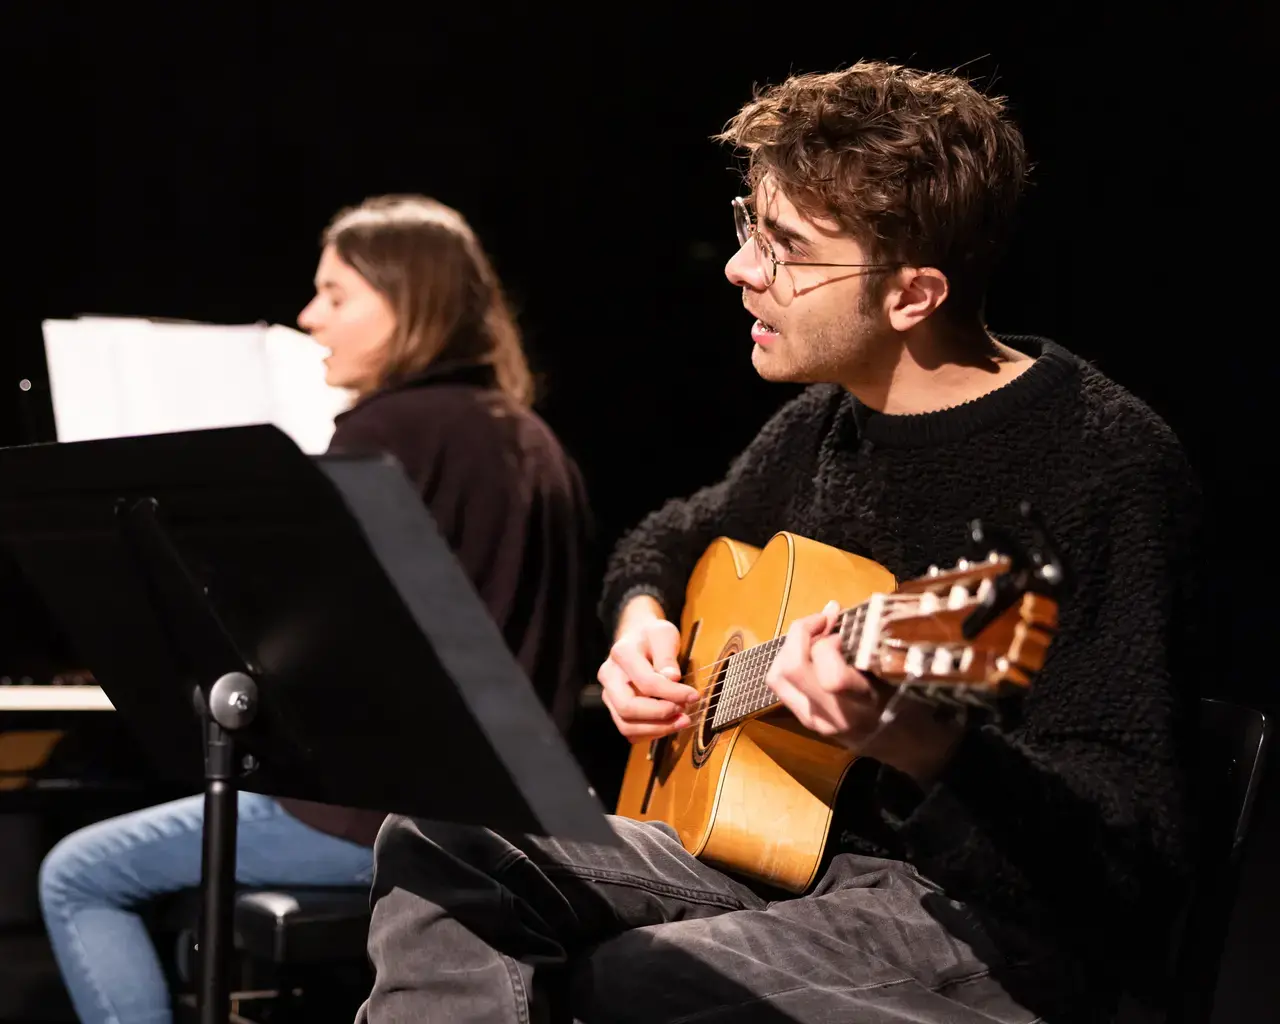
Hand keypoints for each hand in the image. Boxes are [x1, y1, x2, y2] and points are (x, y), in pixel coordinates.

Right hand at [597, 600, 698, 740]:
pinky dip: (651, 733)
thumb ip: (667, 655)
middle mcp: (609, 676)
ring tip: (681, 721)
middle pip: (628, 708)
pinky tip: (669, 724)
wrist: (636, 638)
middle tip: (684, 713)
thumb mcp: (664, 634)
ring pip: (626, 725)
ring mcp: (609, 694)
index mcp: (621, 654)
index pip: (646, 682)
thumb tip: (672, 678)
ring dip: (656, 729)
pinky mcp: (615, 708)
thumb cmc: (652, 636)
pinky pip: (630, 731)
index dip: (672, 693)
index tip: (694, 695)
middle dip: (659, 716)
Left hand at [765, 600, 964, 782]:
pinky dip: (792, 659)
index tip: (845, 628)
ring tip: (816, 631)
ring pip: (777, 676)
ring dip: (790, 645)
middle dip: (801, 633)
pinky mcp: (807, 720)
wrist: (910, 751)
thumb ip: (871, 650)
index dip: (831, 642)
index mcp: (862, 708)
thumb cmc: (915, 709)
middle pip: (790, 670)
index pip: (830, 675)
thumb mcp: (903, 678)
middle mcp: (831, 716)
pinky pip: (783, 685)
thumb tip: (842, 613)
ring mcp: (814, 720)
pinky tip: (813, 649)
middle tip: (824, 618)